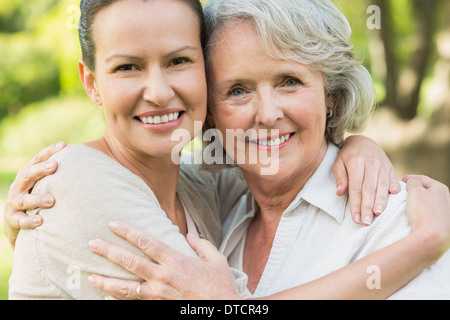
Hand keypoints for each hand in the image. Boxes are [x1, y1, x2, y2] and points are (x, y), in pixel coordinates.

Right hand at [3, 141, 65, 247]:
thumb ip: (62, 174)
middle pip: (28, 174)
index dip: (49, 151)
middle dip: (41, 169)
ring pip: (25, 199)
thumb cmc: (39, 197)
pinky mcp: (12, 219)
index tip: (64, 145)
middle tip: (55, 166)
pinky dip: (29, 221)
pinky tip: (40, 221)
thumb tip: (92, 160)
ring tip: (52, 200)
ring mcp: (14, 202)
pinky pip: (20, 220)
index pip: (38, 159)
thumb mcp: (47, 184)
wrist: (18, 222)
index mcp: (28, 174)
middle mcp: (19, 186)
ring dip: (38, 199)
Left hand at [88, 221, 240, 299]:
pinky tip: (105, 299)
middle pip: (130, 261)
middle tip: (92, 244)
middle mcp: (163, 276)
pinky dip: (117, 302)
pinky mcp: (157, 307)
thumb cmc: (220, 287)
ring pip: (126, 287)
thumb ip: (203, 246)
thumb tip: (189, 236)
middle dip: (109, 251)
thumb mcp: (217, 261)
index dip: (127, 231)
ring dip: (106, 281)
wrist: (221, 310)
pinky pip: (134, 304)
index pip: (146, 241)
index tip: (113, 224)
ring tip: (91, 276)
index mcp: (175, 260)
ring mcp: (158, 294)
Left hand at [334, 135, 399, 225]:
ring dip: (381, 200)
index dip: (356, 204)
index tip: (355, 218)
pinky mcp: (390, 166)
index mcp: (356, 162)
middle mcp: (370, 163)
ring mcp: (382, 164)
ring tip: (378, 214)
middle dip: (368, 207)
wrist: (363, 141)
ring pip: (382, 185)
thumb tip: (340, 193)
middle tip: (367, 222)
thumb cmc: (347, 155)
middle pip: (369, 188)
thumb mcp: (338, 162)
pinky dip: (395, 185)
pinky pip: (393, 177)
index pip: (356, 187)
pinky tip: (394, 195)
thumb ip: (340, 177)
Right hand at [403, 175, 449, 259]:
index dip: (411, 177)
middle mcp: (446, 198)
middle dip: (416, 188)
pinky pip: (429, 211)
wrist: (432, 236)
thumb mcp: (415, 191)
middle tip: (405, 189)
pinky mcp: (441, 221)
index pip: (423, 179)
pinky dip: (422, 209)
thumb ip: (413, 182)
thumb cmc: (424, 212)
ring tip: (408, 201)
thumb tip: (413, 182)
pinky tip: (416, 212)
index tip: (402, 179)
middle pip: (428, 189)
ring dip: (419, 199)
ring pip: (429, 201)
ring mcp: (445, 211)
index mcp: (440, 188)